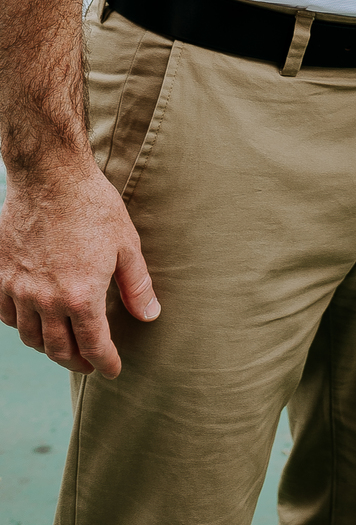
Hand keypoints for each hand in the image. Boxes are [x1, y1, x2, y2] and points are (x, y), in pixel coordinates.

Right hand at [0, 158, 159, 377]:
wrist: (49, 176)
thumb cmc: (93, 205)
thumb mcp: (126, 244)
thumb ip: (137, 285)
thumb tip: (150, 316)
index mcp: (81, 295)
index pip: (93, 346)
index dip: (105, 363)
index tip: (112, 370)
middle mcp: (46, 301)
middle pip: (59, 350)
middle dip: (77, 362)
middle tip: (89, 364)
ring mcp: (19, 290)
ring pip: (30, 337)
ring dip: (49, 347)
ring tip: (64, 345)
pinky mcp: (0, 277)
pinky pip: (7, 316)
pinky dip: (22, 325)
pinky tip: (35, 320)